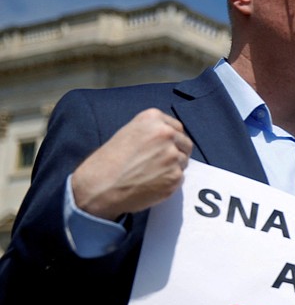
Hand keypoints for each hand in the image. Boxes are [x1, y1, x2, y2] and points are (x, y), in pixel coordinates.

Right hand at [71, 109, 192, 220]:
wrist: (99, 186)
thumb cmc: (108, 161)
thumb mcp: (128, 133)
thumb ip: (152, 132)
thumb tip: (172, 139)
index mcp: (153, 119)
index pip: (177, 127)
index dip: (172, 139)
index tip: (165, 147)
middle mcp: (166, 134)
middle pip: (185, 144)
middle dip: (177, 152)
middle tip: (160, 162)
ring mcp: (172, 156)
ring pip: (183, 161)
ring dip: (173, 167)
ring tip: (151, 173)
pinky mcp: (175, 176)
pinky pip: (180, 178)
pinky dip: (169, 181)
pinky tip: (152, 183)